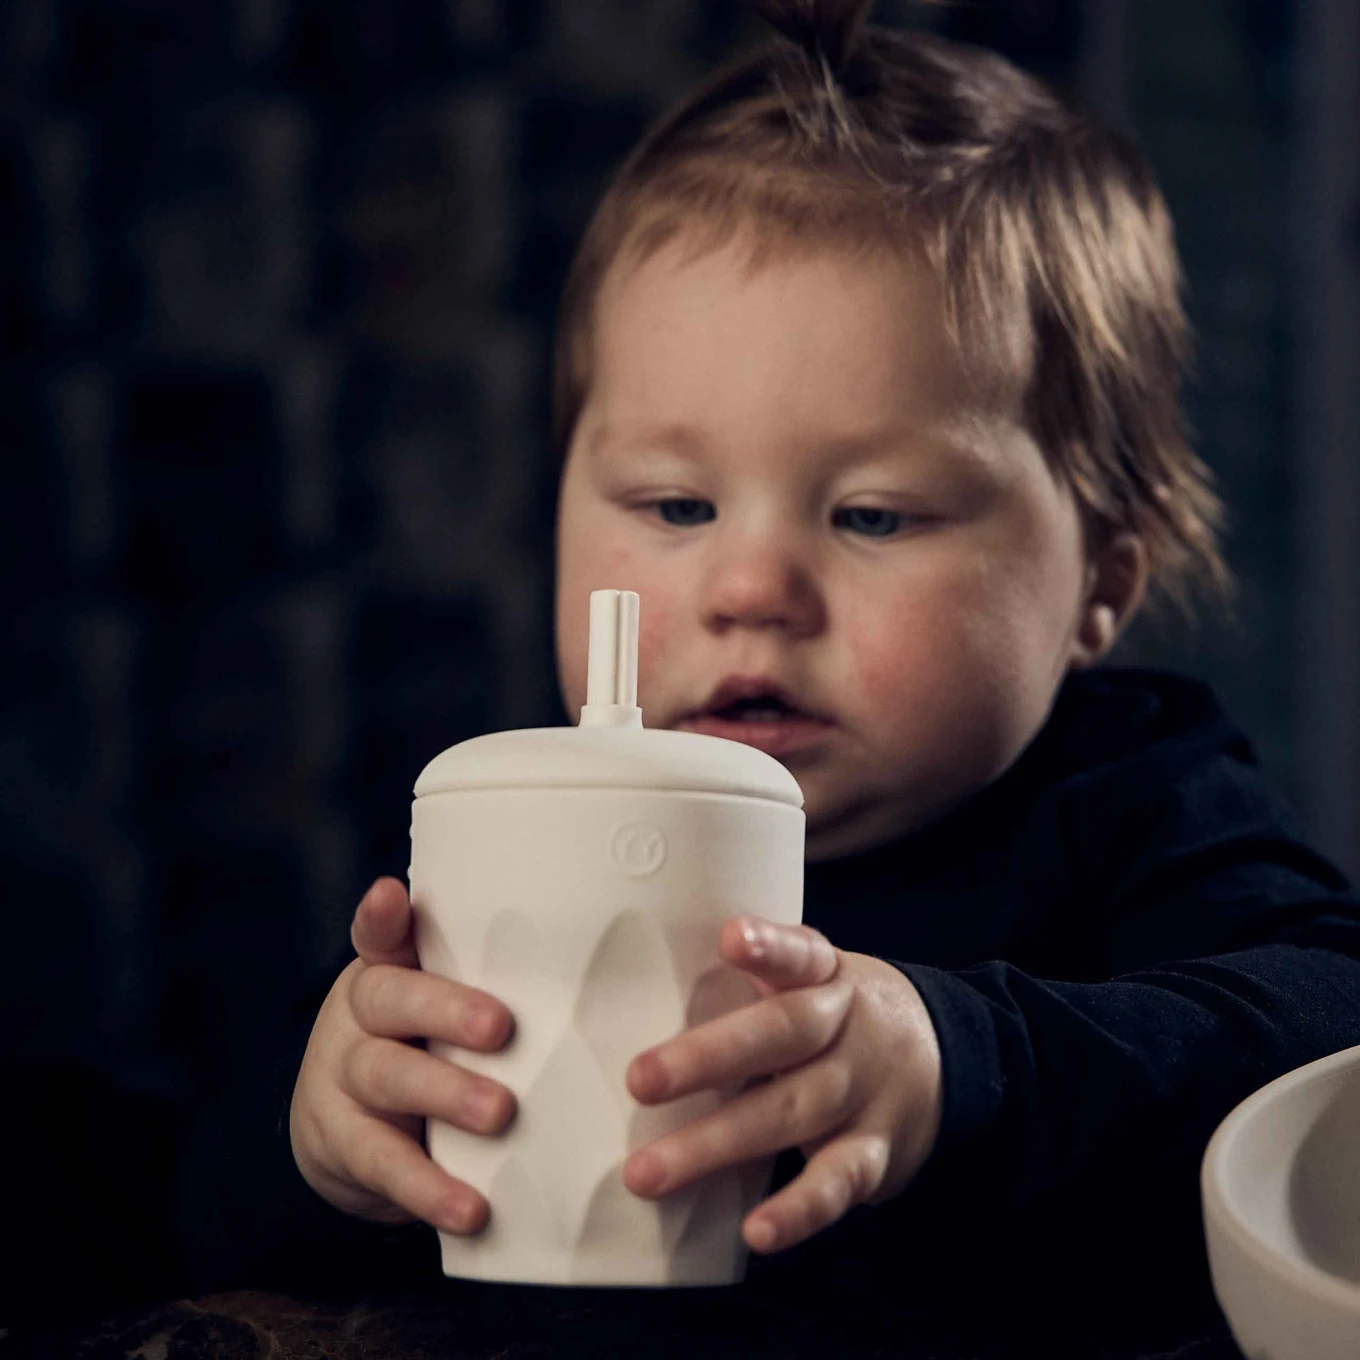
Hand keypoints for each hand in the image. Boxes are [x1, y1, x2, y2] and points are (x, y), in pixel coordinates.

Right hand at [289, 877, 516, 1234]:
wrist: (340, 1131)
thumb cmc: (421, 1045)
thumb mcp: (439, 1004)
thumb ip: (492, 977)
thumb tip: (604, 959)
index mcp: (388, 970)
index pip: (379, 934)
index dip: (382, 917)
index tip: (392, 894)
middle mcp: (358, 1016)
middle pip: (389, 1000)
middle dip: (445, 1010)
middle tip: (501, 1027)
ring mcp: (343, 1080)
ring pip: (386, 1077)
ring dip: (445, 1094)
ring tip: (499, 1114)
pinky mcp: (345, 1147)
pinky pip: (385, 1165)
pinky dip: (429, 1188)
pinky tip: (470, 1208)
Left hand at [622, 918, 941, 1254]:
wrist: (944, 1056)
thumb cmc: (838, 1015)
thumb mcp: (810, 981)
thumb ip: (746, 988)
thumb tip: (633, 1004)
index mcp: (824, 976)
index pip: (799, 954)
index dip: (768, 947)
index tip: (732, 937)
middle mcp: (846, 1029)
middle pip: (782, 1036)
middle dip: (709, 1058)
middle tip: (639, 1080)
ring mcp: (862, 1093)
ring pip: (790, 1114)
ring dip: (716, 1145)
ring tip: (650, 1173)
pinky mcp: (876, 1153)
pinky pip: (836, 1182)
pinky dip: (799, 1210)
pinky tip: (759, 1231)